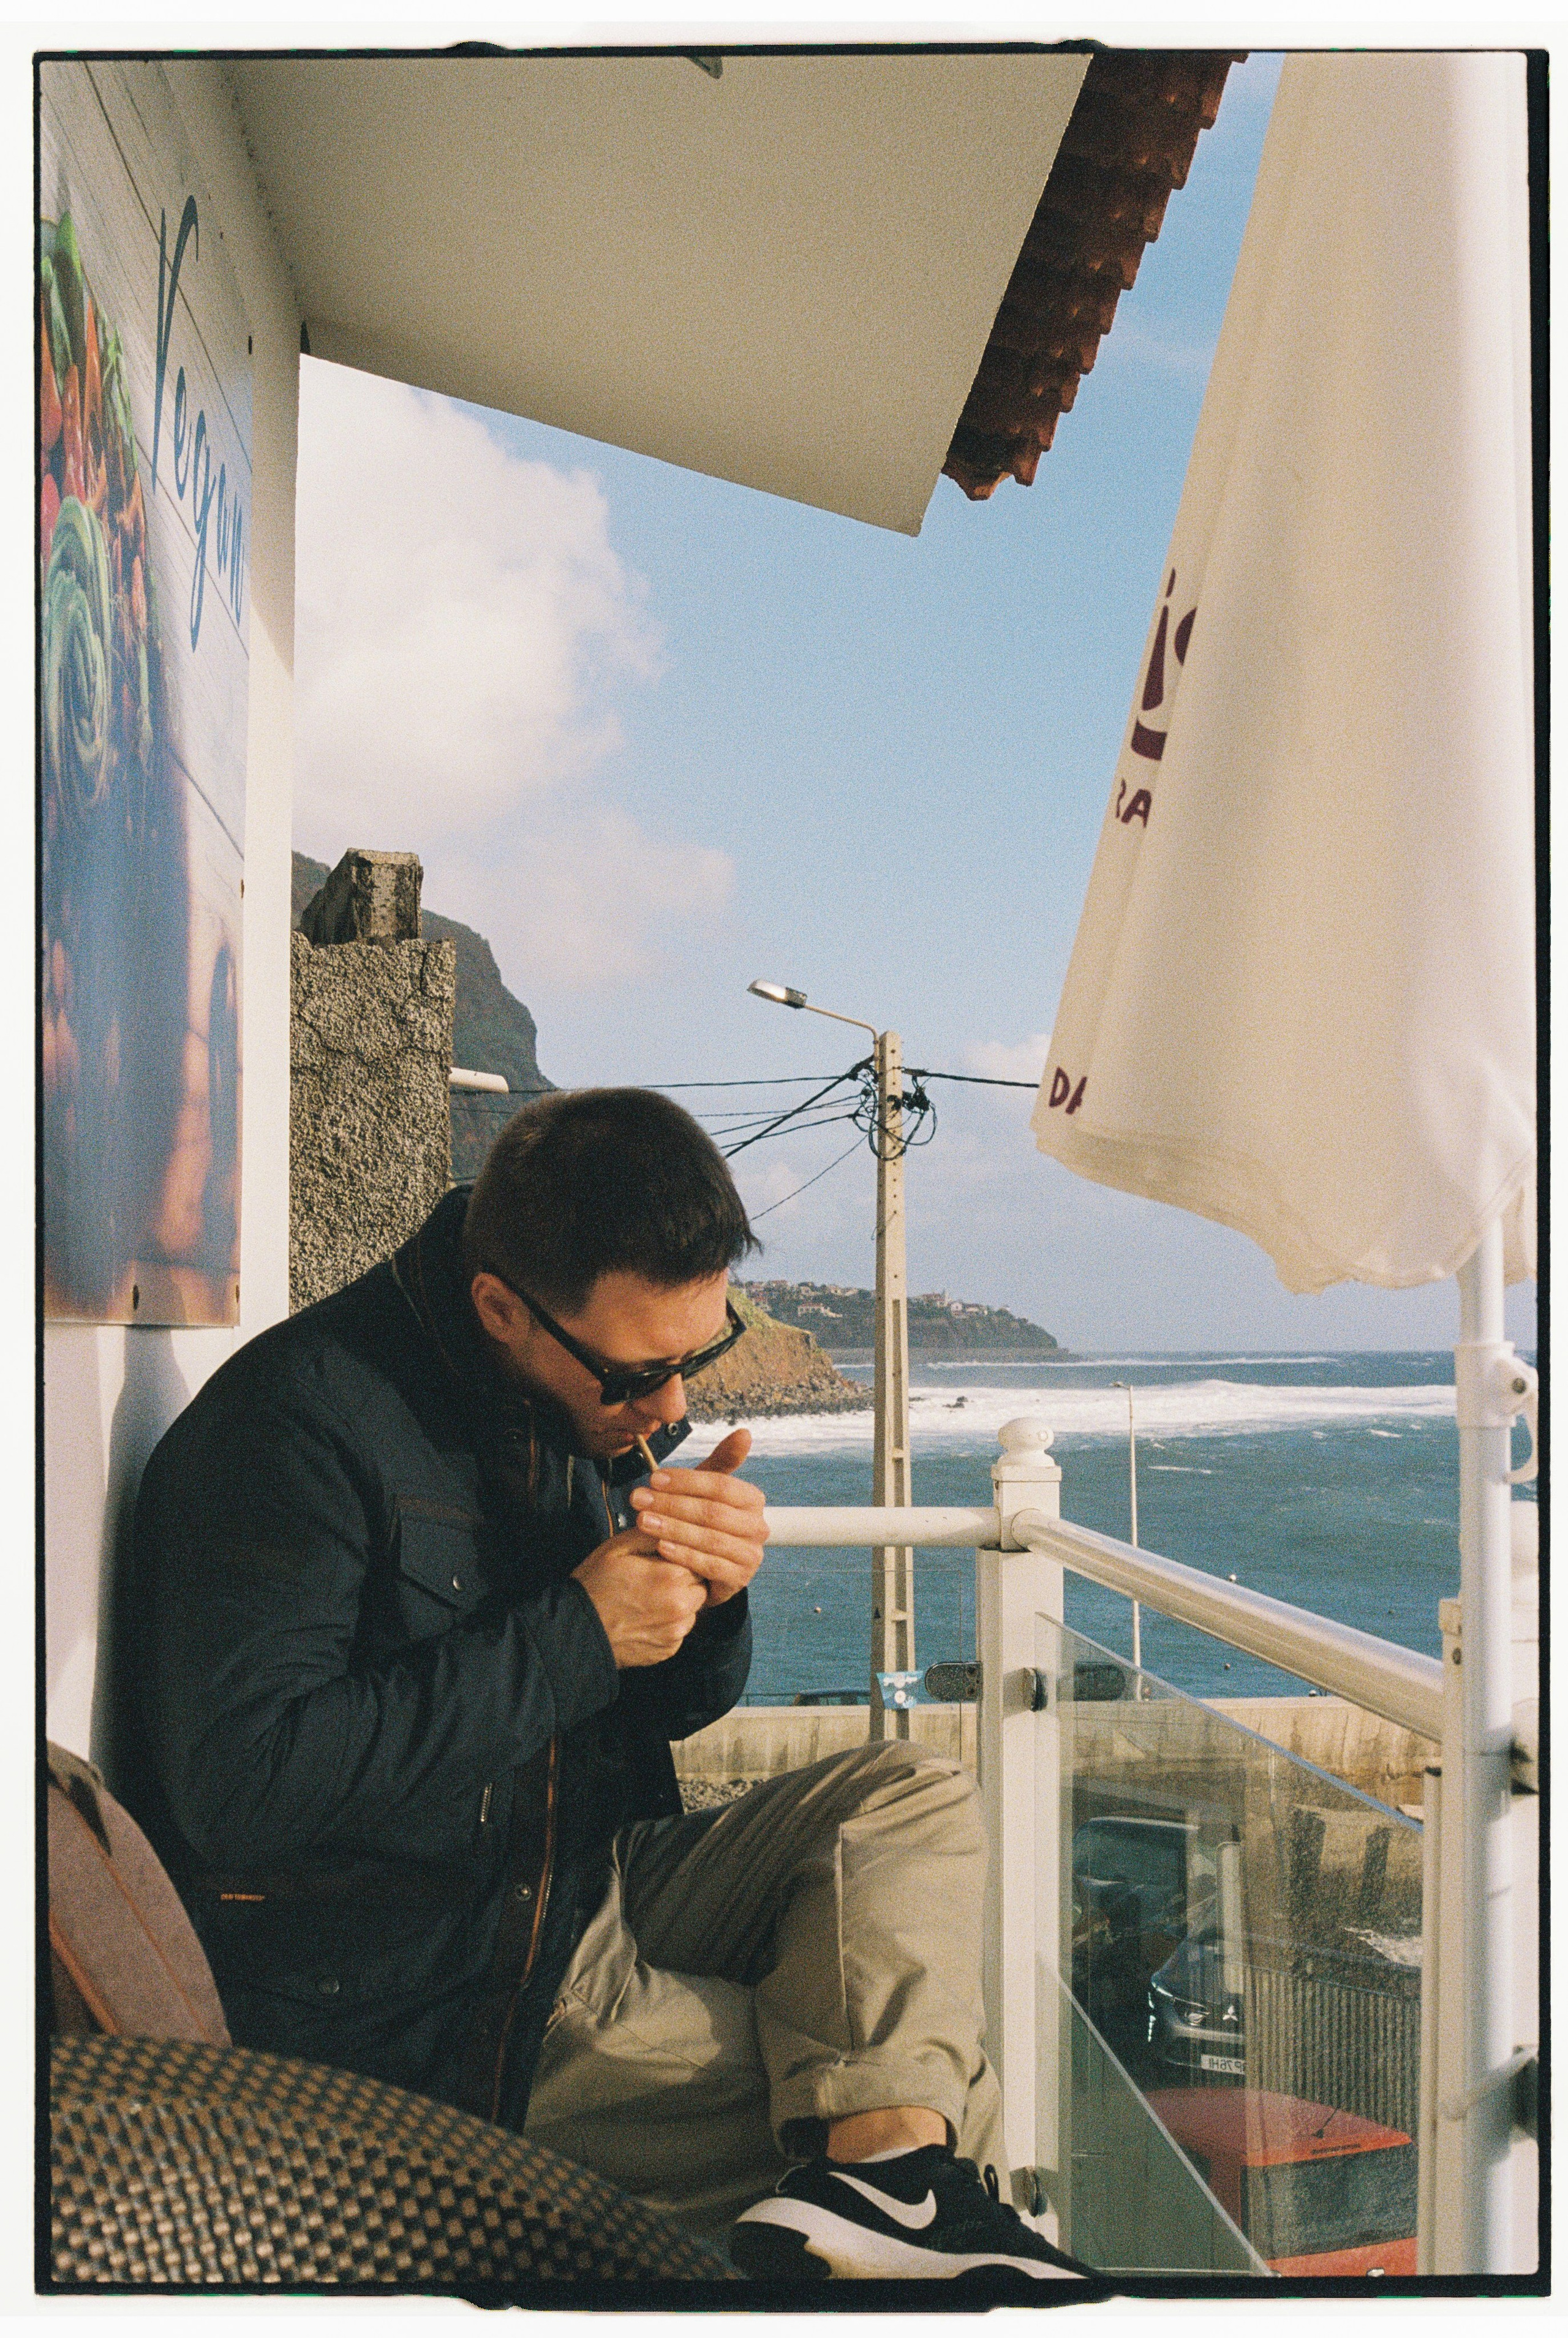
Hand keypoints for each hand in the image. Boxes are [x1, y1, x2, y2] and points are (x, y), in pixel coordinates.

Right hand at [572, 1527, 707, 1668]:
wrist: (577, 1629)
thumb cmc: (595, 1585)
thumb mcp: (619, 1547)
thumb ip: (653, 1534)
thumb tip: (674, 1525)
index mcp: (672, 1577)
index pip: (697, 1559)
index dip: (680, 1557)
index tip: (666, 1558)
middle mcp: (681, 1606)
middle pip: (700, 1585)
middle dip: (684, 1579)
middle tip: (657, 1577)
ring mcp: (676, 1632)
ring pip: (693, 1609)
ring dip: (680, 1602)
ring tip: (650, 1598)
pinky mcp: (669, 1650)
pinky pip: (680, 1630)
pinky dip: (670, 1623)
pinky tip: (647, 1616)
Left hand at [627, 1427, 767, 1607]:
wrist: (704, 1571)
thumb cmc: (702, 1523)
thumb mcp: (706, 1492)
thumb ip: (721, 1464)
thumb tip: (744, 1433)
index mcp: (752, 1500)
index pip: (720, 1485)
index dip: (686, 1481)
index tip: (653, 1478)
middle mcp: (758, 1527)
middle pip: (713, 1512)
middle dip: (672, 1504)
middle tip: (638, 1498)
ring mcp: (752, 1555)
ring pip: (710, 1538)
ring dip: (673, 1528)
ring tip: (642, 1520)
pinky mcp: (740, 1579)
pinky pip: (710, 1565)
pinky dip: (684, 1555)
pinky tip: (660, 1547)